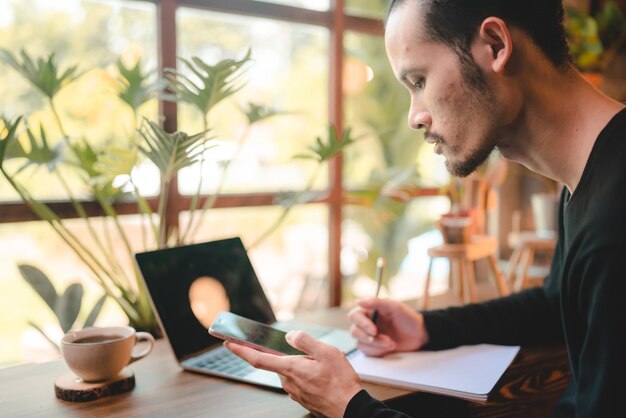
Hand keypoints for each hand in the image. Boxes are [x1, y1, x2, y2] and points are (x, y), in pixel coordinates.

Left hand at [225, 331, 361, 417]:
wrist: (350, 408)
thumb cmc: (341, 382)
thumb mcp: (327, 352)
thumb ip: (305, 341)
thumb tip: (289, 336)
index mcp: (291, 368)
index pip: (258, 359)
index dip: (241, 350)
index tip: (229, 343)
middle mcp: (288, 382)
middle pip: (279, 362)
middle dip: (289, 355)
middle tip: (311, 354)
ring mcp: (294, 392)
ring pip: (290, 371)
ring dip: (301, 365)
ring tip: (323, 366)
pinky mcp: (302, 398)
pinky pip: (298, 381)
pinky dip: (306, 374)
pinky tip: (322, 375)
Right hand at [348, 298, 428, 356]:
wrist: (419, 335)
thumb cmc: (408, 318)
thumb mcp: (394, 307)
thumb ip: (376, 302)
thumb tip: (358, 301)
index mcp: (368, 311)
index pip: (354, 316)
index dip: (362, 324)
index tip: (374, 330)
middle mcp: (365, 324)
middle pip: (354, 332)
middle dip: (370, 338)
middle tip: (387, 340)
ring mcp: (368, 337)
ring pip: (360, 344)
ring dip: (376, 346)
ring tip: (392, 344)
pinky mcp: (373, 348)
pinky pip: (366, 352)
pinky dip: (377, 352)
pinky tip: (389, 348)